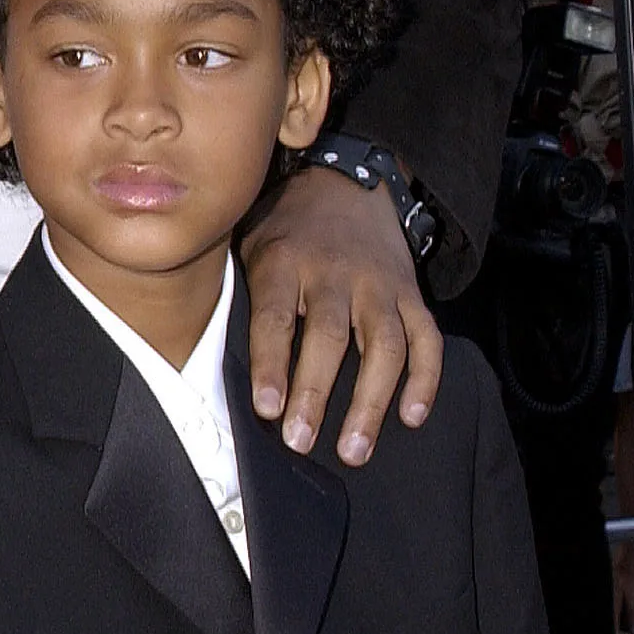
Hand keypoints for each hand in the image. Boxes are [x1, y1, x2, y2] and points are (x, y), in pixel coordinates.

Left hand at [240, 164, 441, 464]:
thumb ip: (240, 295)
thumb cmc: (285, 230)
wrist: (346, 183)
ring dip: (370, 402)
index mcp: (283, 262)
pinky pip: (427, 340)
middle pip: (329, 337)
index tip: (266, 410)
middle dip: (315, 393)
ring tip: (353, 450)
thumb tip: (206, 361)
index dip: (271, 365)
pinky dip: (425, 380)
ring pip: (384, 346)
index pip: (275, 318)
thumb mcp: (248, 245)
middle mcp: (335, 274)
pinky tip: (411, 417)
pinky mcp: (411, 294)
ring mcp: (379, 285)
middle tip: (300, 441)